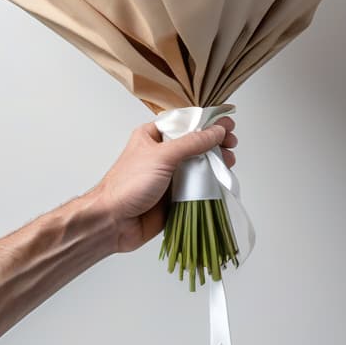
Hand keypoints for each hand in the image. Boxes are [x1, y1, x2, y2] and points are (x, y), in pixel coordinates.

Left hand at [95, 116, 237, 252]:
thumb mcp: (162, 156)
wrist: (113, 222)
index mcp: (153, 136)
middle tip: (232, 144)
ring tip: (229, 162)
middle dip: (215, 143)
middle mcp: (162, 154)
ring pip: (198, 166)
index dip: (207, 121)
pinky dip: (210, 184)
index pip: (185, 123)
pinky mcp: (174, 197)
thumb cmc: (128, 185)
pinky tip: (221, 181)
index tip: (226, 123)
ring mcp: (169, 176)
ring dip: (215, 163)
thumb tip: (216, 131)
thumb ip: (192, 143)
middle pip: (195, 144)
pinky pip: (196, 187)